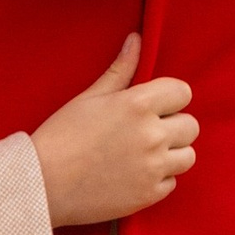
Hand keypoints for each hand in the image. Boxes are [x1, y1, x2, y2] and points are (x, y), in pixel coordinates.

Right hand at [33, 35, 198, 225]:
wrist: (43, 183)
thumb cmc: (62, 135)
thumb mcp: (90, 97)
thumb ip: (121, 69)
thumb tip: (137, 39)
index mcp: (137, 105)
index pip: (183, 93)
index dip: (169, 97)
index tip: (154, 105)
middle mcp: (152, 135)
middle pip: (190, 125)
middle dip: (173, 125)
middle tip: (146, 130)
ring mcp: (153, 168)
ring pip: (187, 155)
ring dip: (171, 153)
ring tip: (144, 153)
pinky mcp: (150, 195)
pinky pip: (172, 182)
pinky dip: (158, 179)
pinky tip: (134, 174)